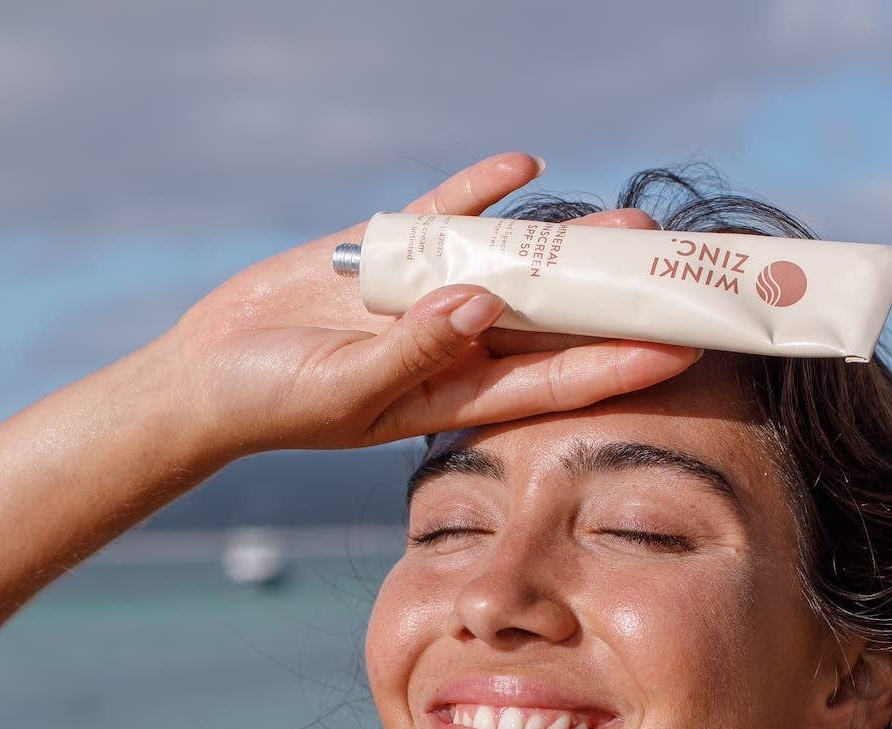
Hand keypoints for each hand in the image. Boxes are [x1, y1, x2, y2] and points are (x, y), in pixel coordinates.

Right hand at [160, 152, 697, 463]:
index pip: (554, 382)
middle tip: (669, 267)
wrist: (210, 373)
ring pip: (513, 267)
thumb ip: (414, 350)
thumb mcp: (344, 388)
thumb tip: (481, 303)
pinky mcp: (390, 255)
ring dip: (564, 245)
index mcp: (454, 395)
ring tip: (625, 221)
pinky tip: (522, 165)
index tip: (681, 348)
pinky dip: (479, 192)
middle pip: (551, 322)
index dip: (619, 364)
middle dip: (610, 300)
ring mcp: (427, 298)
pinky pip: (447, 217)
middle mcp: (455, 347)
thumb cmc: (275, 401)